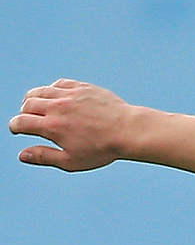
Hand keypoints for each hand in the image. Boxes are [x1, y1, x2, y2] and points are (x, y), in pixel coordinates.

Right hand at [10, 79, 135, 170]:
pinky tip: (57, 98)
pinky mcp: (83, 87)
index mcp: (51, 127)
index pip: (19, 122)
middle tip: (30, 121)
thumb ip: (44, 157)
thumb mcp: (71, 161)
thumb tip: (22, 155)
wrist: (129, 131)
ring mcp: (70, 95)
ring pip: (40, 91)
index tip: (19, 131)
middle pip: (27, 104)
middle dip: (24, 114)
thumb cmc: (102, 149)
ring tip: (38, 108)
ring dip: (34, 99)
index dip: (15, 127)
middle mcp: (58, 107)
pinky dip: (52, 90)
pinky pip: (59, 83)